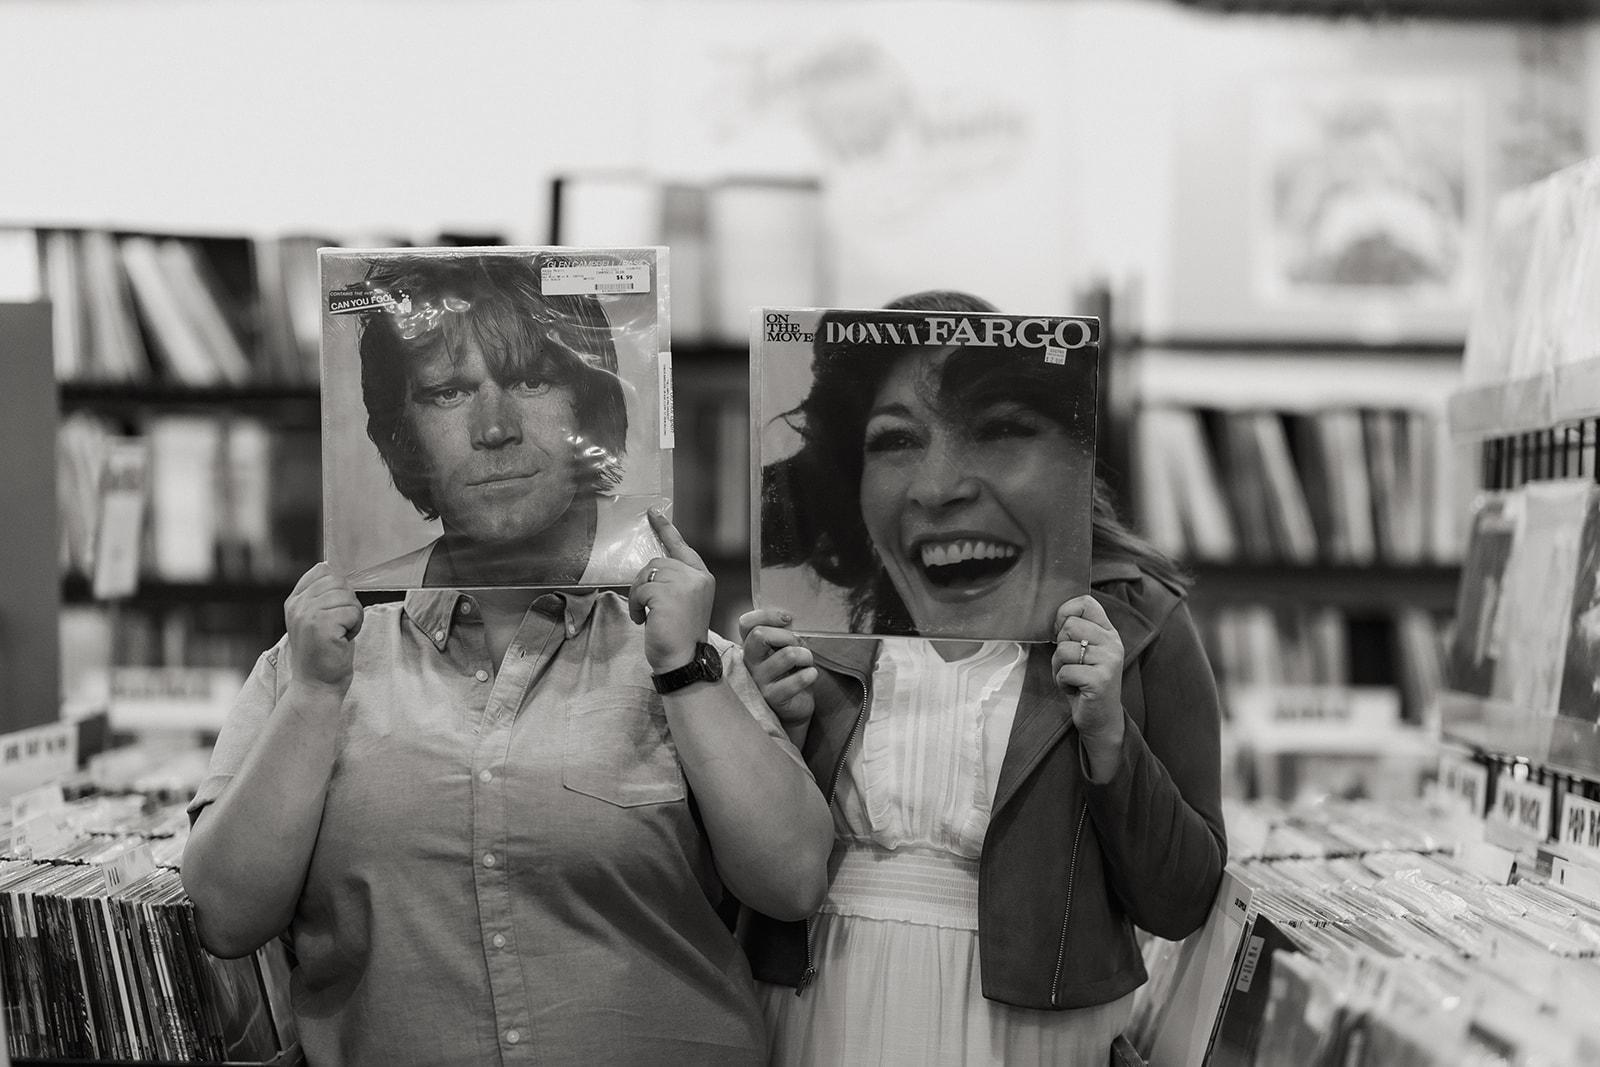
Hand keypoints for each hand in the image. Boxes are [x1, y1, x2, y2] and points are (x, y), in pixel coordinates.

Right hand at [284, 562, 362, 694]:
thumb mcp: (316, 620)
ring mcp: (307, 615)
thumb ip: (321, 596)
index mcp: (294, 601)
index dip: (339, 588)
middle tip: (339, 627)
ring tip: (340, 635)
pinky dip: (355, 626)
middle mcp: (297, 605)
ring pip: (348, 596)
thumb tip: (333, 568)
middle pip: (339, 582)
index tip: (335, 611)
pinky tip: (342, 640)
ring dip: (353, 617)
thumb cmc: (323, 654)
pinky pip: (353, 611)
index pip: (323, 571)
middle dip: (348, 604)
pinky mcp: (321, 626)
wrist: (317, 686)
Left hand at [629, 508, 715, 671]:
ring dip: (638, 595)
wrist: (685, 661)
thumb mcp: (682, 603)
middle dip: (644, 583)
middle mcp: (696, 576)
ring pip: (647, 574)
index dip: (666, 529)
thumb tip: (652, 569)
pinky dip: (636, 605)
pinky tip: (643, 620)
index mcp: (702, 577)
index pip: (681, 546)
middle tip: (645, 607)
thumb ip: (674, 582)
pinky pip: (640, 589)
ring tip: (645, 615)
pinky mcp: (668, 593)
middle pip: (657, 562)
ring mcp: (684, 584)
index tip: (654, 513)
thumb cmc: (680, 637)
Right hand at [738, 607, 815, 733]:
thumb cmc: (791, 673)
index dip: (767, 615)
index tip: (787, 619)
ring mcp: (758, 681)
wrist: (795, 706)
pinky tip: (811, 675)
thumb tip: (791, 621)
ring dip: (805, 655)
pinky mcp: (772, 697)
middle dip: (787, 636)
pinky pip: (794, 681)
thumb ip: (783, 635)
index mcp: (751, 647)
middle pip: (759, 635)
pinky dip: (809, 674)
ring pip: (787, 655)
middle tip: (799, 645)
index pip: (746, 623)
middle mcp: (749, 663)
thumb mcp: (786, 649)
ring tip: (807, 662)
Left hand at [1052, 595, 1124, 746]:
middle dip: (1059, 647)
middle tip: (1071, 664)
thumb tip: (1054, 614)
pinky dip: (1062, 682)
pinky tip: (1075, 689)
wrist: (1101, 719)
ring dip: (1059, 668)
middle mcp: (1113, 643)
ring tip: (1073, 678)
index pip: (1085, 602)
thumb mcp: (1084, 652)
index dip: (1064, 613)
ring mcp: (1109, 661)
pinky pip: (1065, 671)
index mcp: (1109, 632)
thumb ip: (1077, 632)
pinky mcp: (1101, 679)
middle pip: (1069, 626)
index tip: (1060, 631)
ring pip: (1063, 650)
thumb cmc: (1085, 683)